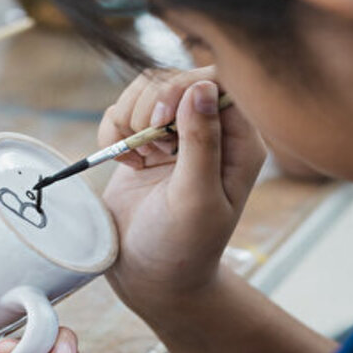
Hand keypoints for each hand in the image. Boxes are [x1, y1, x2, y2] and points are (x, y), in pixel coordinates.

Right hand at [99, 68, 266, 310]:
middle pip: (177, 77)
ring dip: (130, 118)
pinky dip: (113, 132)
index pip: (218, 79)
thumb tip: (202, 87)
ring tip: (140, 160)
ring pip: (145, 88)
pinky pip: (120, 109)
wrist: (149, 276)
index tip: (161, 120)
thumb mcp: (196, 199)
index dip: (184, 87)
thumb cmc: (183, 247)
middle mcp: (210, 129)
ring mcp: (174, 133)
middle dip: (151, 106)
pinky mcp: (142, 140)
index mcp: (239, 140)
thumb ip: (202, 143)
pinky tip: (126, 165)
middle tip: (150, 150)